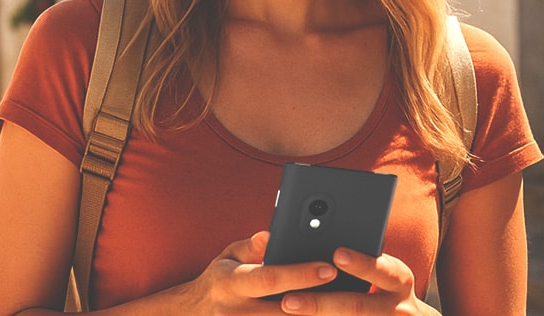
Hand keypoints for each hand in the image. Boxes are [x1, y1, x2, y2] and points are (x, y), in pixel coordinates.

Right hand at [178, 231, 338, 312]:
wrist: (194, 315)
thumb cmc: (219, 281)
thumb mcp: (228, 256)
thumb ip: (250, 247)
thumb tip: (270, 235)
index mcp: (230, 282)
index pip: (270, 279)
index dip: (301, 274)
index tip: (330, 268)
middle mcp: (236, 312)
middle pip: (285, 311)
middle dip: (318, 304)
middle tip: (349, 295)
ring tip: (343, 310)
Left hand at [276, 248, 439, 314]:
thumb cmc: (389, 287)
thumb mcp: (387, 270)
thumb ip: (366, 258)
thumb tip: (329, 246)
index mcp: (399, 280)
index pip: (382, 270)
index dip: (360, 264)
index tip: (336, 254)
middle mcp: (398, 308)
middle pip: (355, 306)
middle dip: (320, 303)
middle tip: (288, 300)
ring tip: (287, 313)